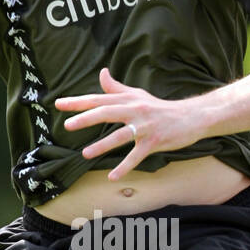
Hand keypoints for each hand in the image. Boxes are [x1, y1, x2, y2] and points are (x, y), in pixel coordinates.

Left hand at [55, 68, 203, 180]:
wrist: (191, 117)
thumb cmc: (160, 108)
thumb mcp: (138, 95)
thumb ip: (116, 87)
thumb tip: (102, 73)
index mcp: (128, 99)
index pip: (99, 98)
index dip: (78, 102)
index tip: (58, 104)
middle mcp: (135, 110)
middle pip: (107, 112)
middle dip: (86, 118)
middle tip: (68, 125)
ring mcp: (145, 126)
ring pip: (120, 135)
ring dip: (102, 145)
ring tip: (85, 154)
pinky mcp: (154, 141)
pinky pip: (136, 156)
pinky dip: (124, 167)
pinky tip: (112, 177)